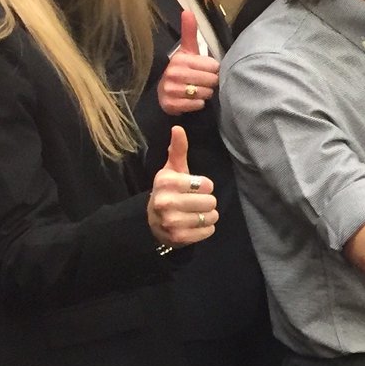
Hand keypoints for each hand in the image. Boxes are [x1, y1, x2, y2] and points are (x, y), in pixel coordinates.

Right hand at [148, 125, 217, 246]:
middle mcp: (165, 202)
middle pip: (210, 201)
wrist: (153, 221)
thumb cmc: (169, 191)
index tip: (195, 187)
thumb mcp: (172, 170)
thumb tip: (178, 128)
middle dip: (207, 201)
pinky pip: (208, 231)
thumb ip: (178, 150)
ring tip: (195, 213)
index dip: (205, 186)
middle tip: (195, 202)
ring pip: (211, 216)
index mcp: (165, 182)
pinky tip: (194, 225)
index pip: (205, 184)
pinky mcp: (179, 238)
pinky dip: (206, 229)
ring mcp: (171, 222)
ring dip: (207, 215)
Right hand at [158, 9, 220, 115]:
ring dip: (205, 94)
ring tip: (196, 90)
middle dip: (210, 83)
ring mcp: (171, 90)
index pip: (213, 66)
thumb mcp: (187, 50)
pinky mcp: (171, 105)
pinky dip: (198, 104)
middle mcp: (174, 73)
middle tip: (201, 82)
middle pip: (211, 80)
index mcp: (180, 59)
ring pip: (205, 93)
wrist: (165, 92)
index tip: (204, 70)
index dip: (212, 70)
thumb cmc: (182, 69)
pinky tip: (191, 99)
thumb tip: (187, 11)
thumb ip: (189, 32)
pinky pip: (197, 105)